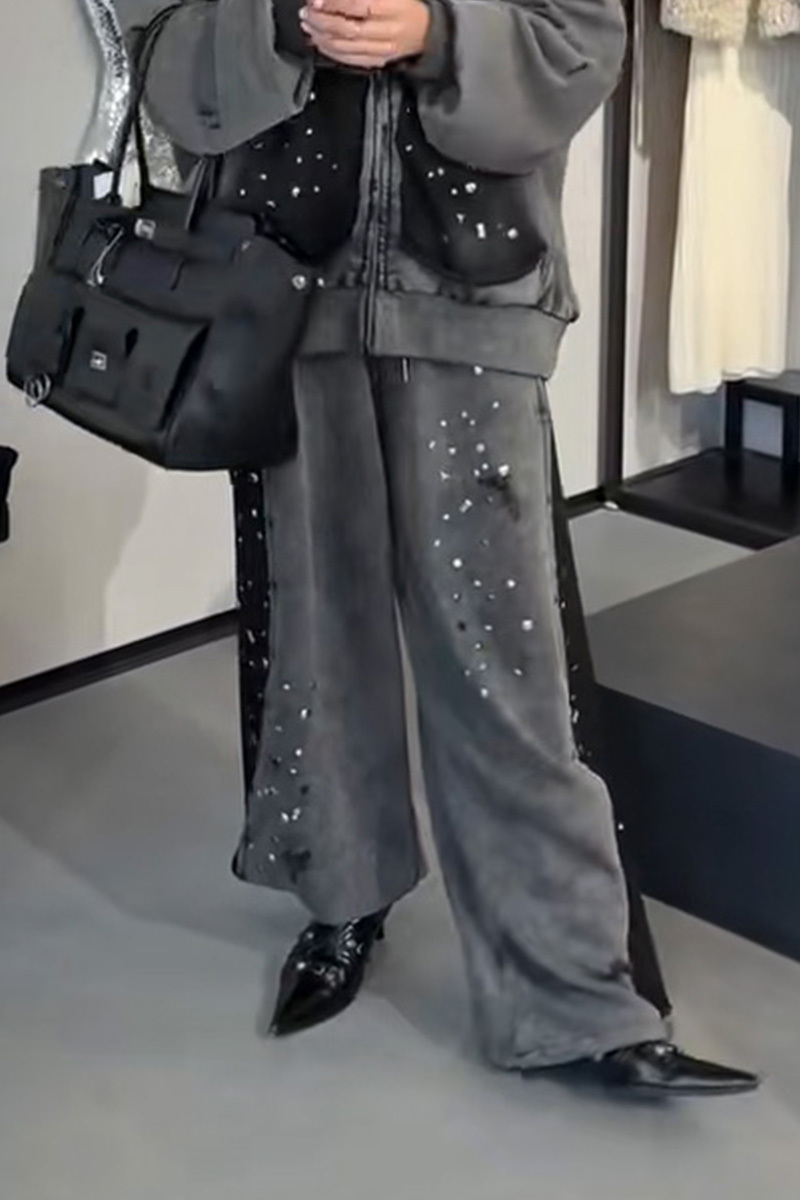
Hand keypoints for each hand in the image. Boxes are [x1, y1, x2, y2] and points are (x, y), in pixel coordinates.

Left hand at [299, 0, 431, 70]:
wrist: (427, 30)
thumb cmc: (405, 5)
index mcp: (393, 7)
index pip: (359, 5)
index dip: (334, 3)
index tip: (315, 0)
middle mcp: (389, 31)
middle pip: (348, 29)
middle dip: (322, 21)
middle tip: (306, 12)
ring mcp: (383, 49)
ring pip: (346, 46)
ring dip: (322, 36)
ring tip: (309, 25)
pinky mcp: (378, 61)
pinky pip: (350, 60)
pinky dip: (331, 51)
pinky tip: (320, 42)